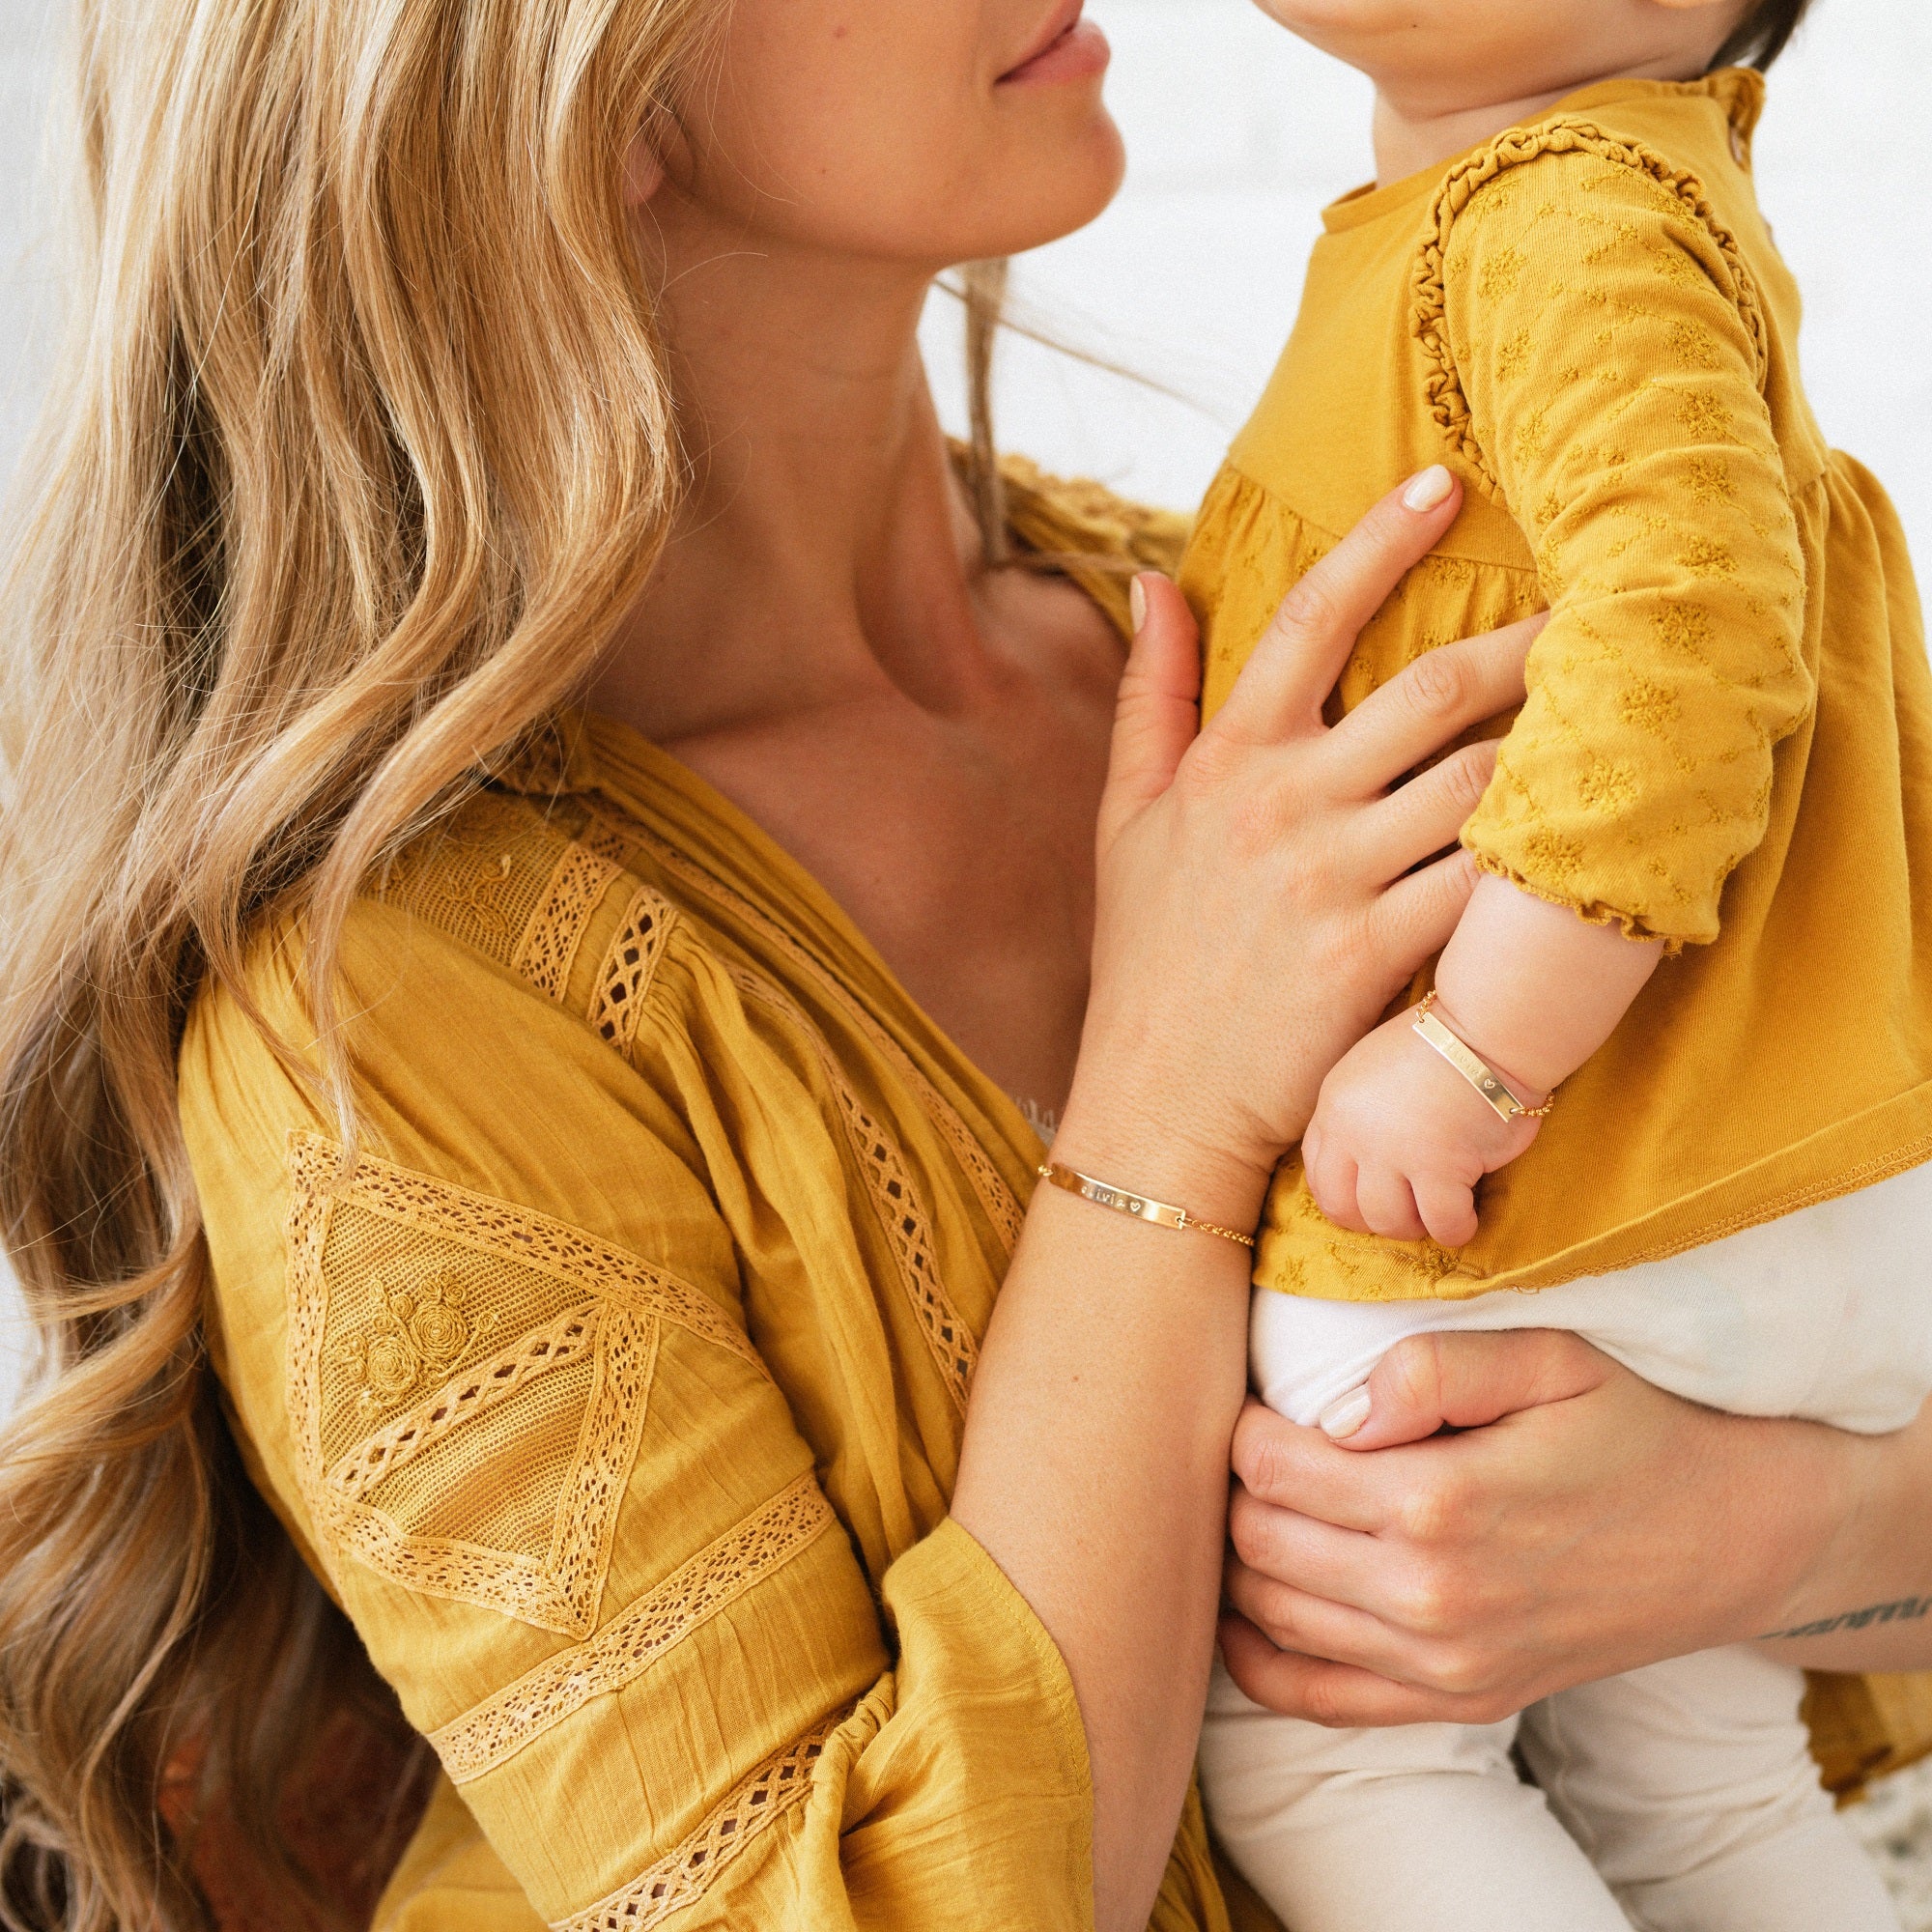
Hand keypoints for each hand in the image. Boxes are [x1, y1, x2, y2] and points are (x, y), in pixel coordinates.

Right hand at [1058, 470, 1541, 1229]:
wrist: (1158, 1098)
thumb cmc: (1146, 955)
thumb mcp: (1126, 816)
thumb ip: (1149, 694)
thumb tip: (1153, 579)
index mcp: (1227, 761)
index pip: (1305, 620)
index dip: (1378, 543)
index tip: (1444, 485)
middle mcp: (1283, 805)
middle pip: (1430, 691)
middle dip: (1524, 644)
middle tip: (1594, 612)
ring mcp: (1333, 880)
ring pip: (1477, 782)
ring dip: (1551, 745)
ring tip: (1613, 716)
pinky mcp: (1377, 955)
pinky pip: (1482, 886)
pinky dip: (1538, 857)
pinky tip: (1587, 832)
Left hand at [1216, 1329, 1860, 1725]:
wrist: (1726, 1540)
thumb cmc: (1628, 1430)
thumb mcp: (1549, 1360)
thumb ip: (1431, 1368)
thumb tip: (1332, 1413)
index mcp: (1443, 1502)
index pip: (1269, 1467)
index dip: (1243, 1425)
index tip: (1257, 1400)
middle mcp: (1432, 1597)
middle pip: (1255, 1541)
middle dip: (1232, 1488)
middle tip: (1253, 1448)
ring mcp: (1443, 1664)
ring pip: (1269, 1614)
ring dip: (1240, 1558)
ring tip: (1259, 1506)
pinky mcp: (1456, 1703)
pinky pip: (1312, 1697)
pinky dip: (1257, 1654)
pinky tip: (1249, 1606)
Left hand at [1302, 1004, 1542, 1246]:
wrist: (1485, 1029)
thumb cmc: (1439, 1044)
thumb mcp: (1370, 1069)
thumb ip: (1359, 1113)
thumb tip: (1362, 1162)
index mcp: (1335, 1107)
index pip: (1318, 1175)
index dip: (1343, 1199)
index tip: (1368, 1204)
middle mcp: (1355, 1133)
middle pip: (1344, 1209)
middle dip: (1374, 1222)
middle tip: (1406, 1215)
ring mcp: (1395, 1153)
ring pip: (1390, 1222)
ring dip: (1416, 1226)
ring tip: (1438, 1213)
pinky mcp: (1441, 1167)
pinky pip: (1442, 1222)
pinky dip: (1457, 1229)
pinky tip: (1468, 1218)